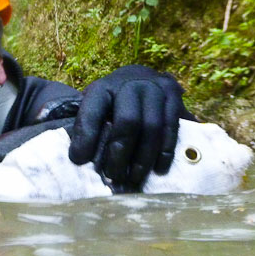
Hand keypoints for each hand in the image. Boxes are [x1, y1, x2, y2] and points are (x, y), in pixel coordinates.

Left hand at [68, 65, 193, 189]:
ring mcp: (156, 88)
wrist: (143, 77)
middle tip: (114, 176)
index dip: (86, 136)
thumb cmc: (114, 100)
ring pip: (152, 127)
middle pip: (128, 122)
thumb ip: (90, 126)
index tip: (79, 160)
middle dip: (120, 154)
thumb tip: (82, 160)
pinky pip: (171, 128)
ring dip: (143, 158)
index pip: (93, 111)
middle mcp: (131, 84)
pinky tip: (158, 168)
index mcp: (104, 87)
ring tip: (135, 178)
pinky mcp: (175, 96)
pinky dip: (165, 151)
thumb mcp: (97, 106)